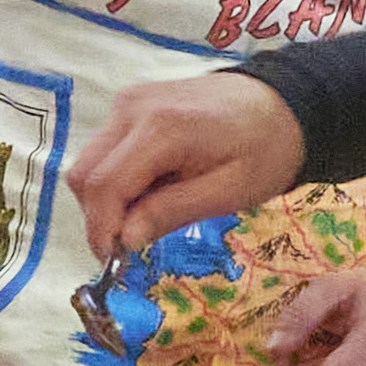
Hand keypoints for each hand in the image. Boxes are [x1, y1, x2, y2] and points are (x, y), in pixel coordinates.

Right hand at [68, 75, 304, 257]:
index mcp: (161, 128)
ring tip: (150, 211)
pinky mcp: (130, 104)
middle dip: (100, 217)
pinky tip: (152, 187)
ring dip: (108, 198)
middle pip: (85, 174)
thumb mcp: (229, 192)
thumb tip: (124, 240)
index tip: (115, 263)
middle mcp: (132, 108)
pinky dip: (117, 178)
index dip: (101, 230)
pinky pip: (104, 149)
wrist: (281, 102)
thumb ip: (172, 212)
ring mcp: (128, 102)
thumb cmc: (265, 150)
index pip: (104, 186)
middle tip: (133, 242)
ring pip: (89, 163)